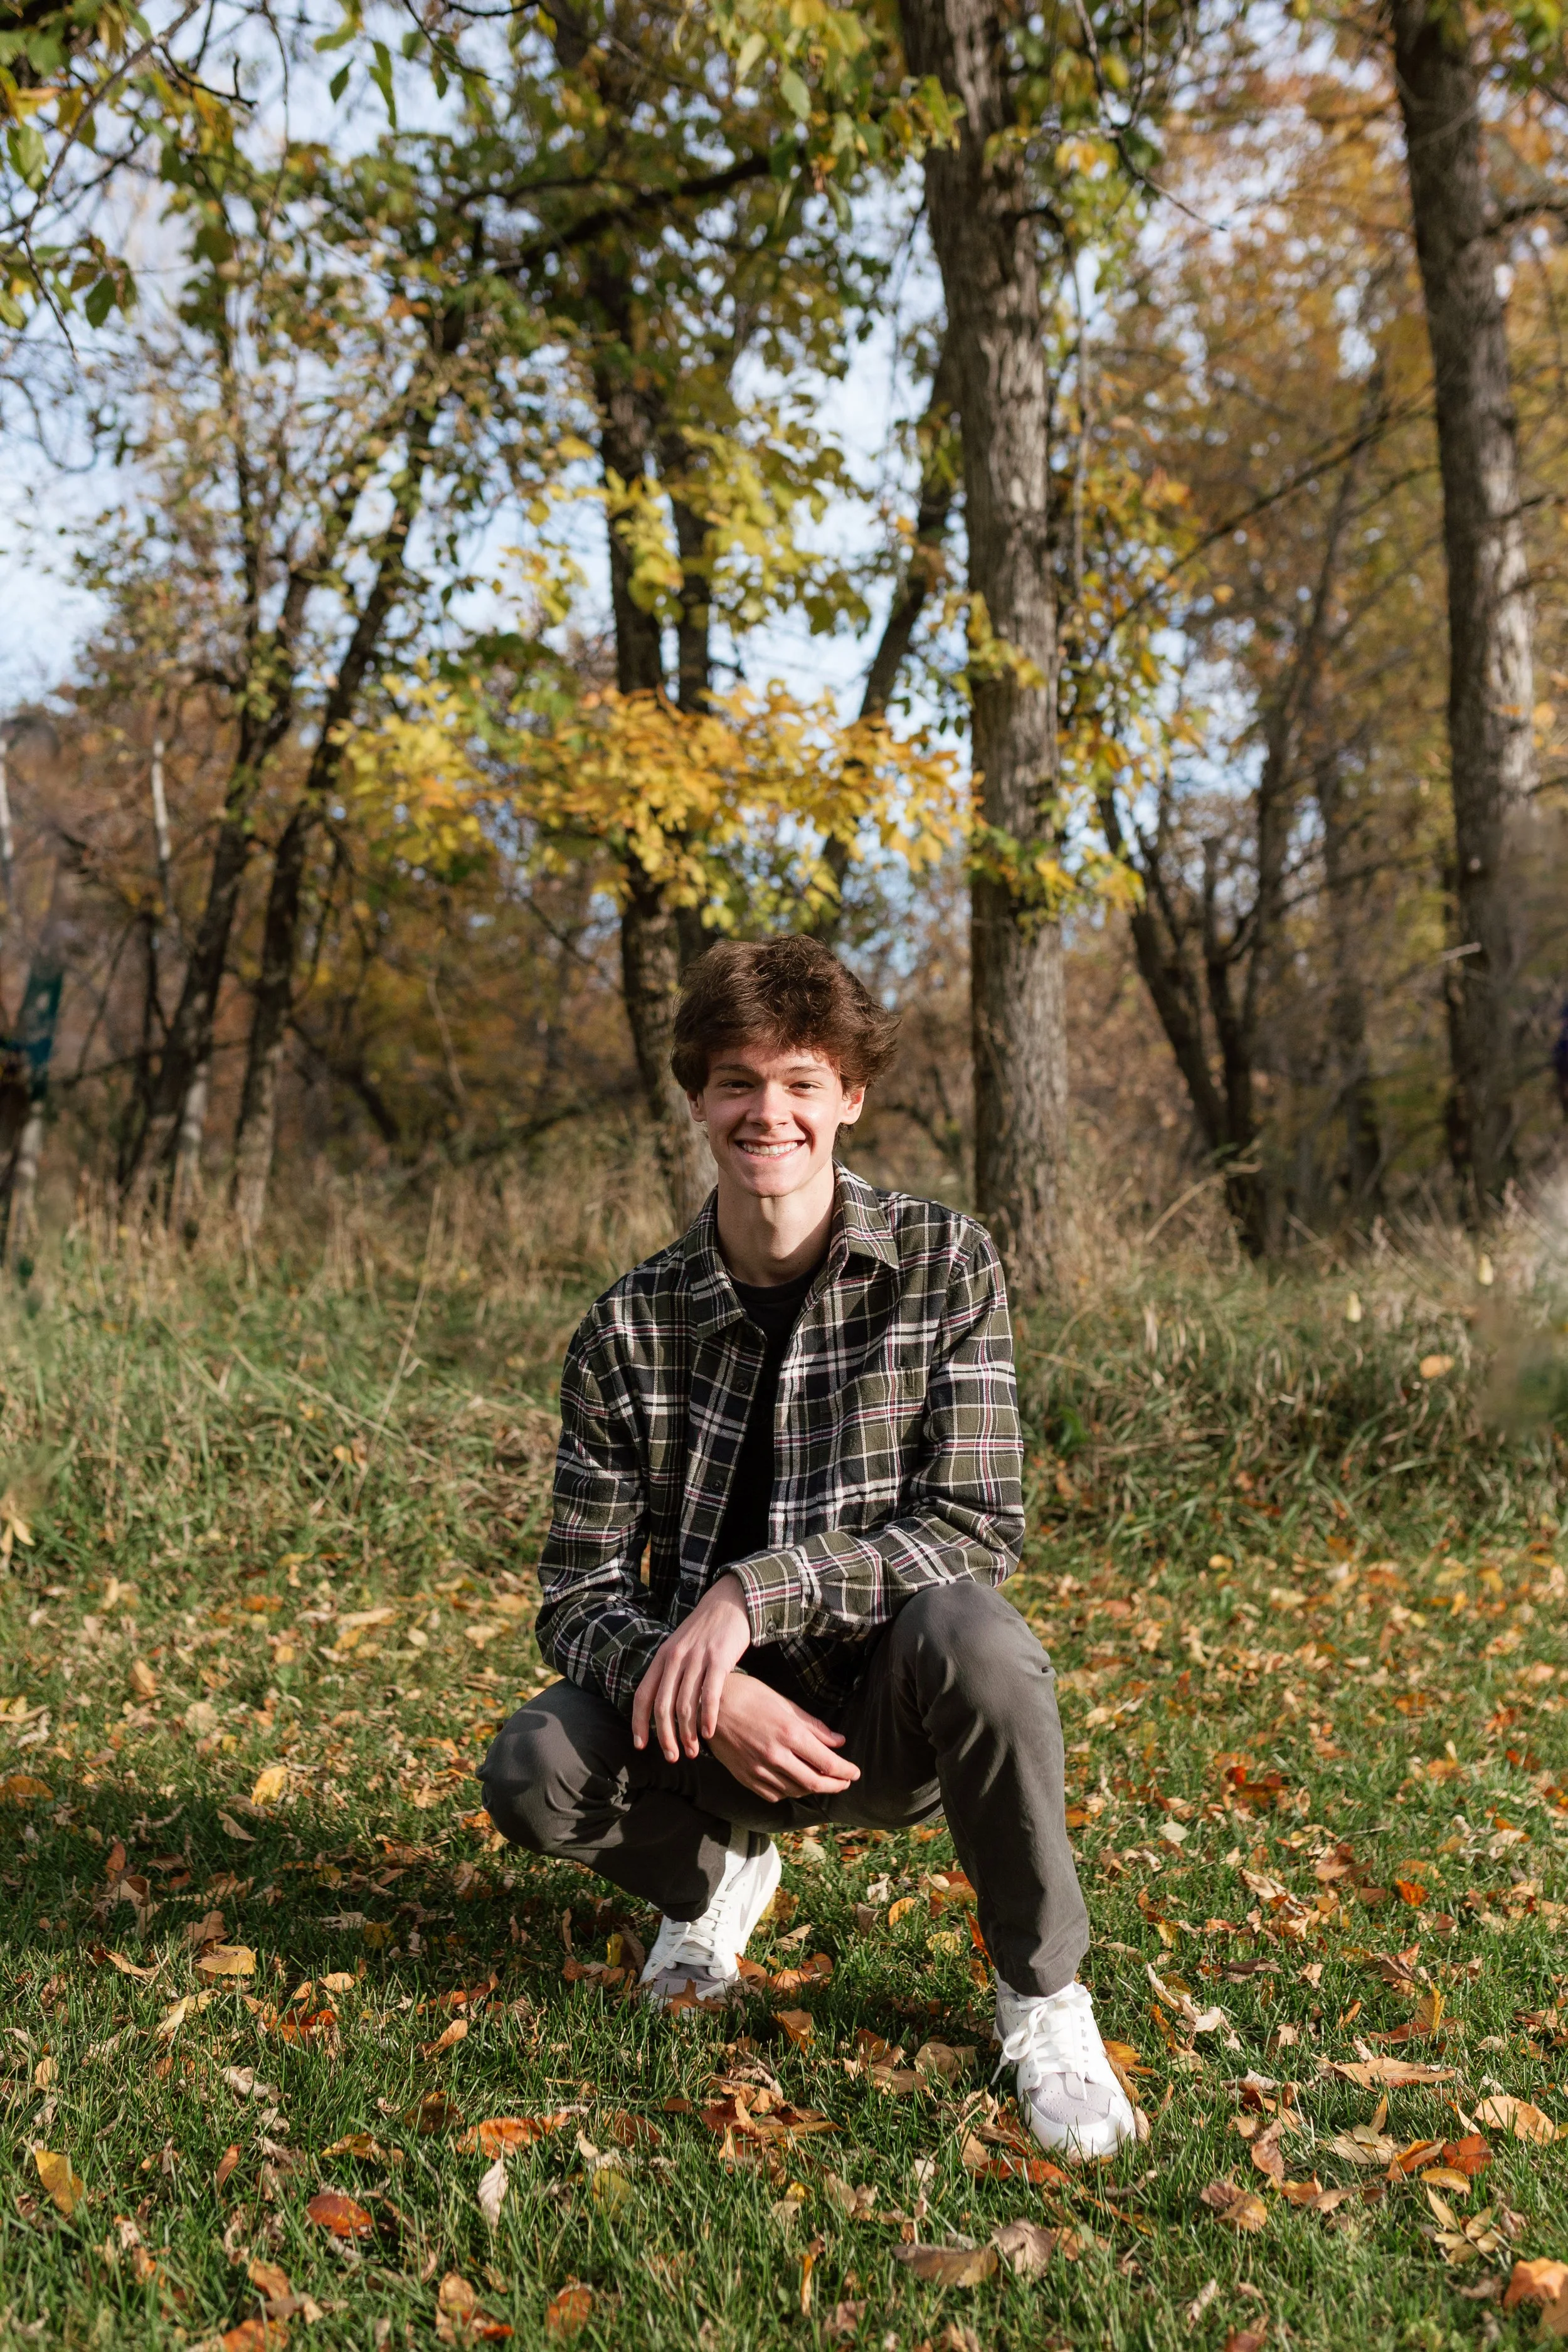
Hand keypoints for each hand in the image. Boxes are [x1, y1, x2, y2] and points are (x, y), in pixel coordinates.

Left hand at [633, 1574, 752, 1762]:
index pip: (642, 1696)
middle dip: (665, 1737)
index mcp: (662, 1657)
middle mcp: (675, 1659)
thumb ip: (669, 1673)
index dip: (639, 1723)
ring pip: (686, 1705)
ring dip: (688, 1733)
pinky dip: (708, 1718)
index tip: (640, 1746)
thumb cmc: (705, 1631)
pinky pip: (710, 1695)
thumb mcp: (679, 1647)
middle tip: (672, 1757)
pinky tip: (709, 1733)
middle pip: (663, 1707)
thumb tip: (662, 1707)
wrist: (731, 1602)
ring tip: (692, 1752)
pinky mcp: (719, 1659)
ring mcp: (697, 1659)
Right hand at [708, 1674, 860, 1803]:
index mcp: (789, 1734)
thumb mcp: (785, 1704)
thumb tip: (839, 1741)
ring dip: (813, 1789)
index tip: (854, 1773)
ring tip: (822, 1782)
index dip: (845, 1771)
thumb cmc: (749, 1696)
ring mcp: (759, 1770)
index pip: (827, 1763)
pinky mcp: (746, 1778)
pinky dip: (789, 1792)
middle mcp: (776, 1756)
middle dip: (835, 1786)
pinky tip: (795, 1784)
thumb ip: (813, 1726)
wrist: (710, 1705)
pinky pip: (774, 1794)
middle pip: (814, 1783)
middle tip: (844, 1783)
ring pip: (795, 1791)